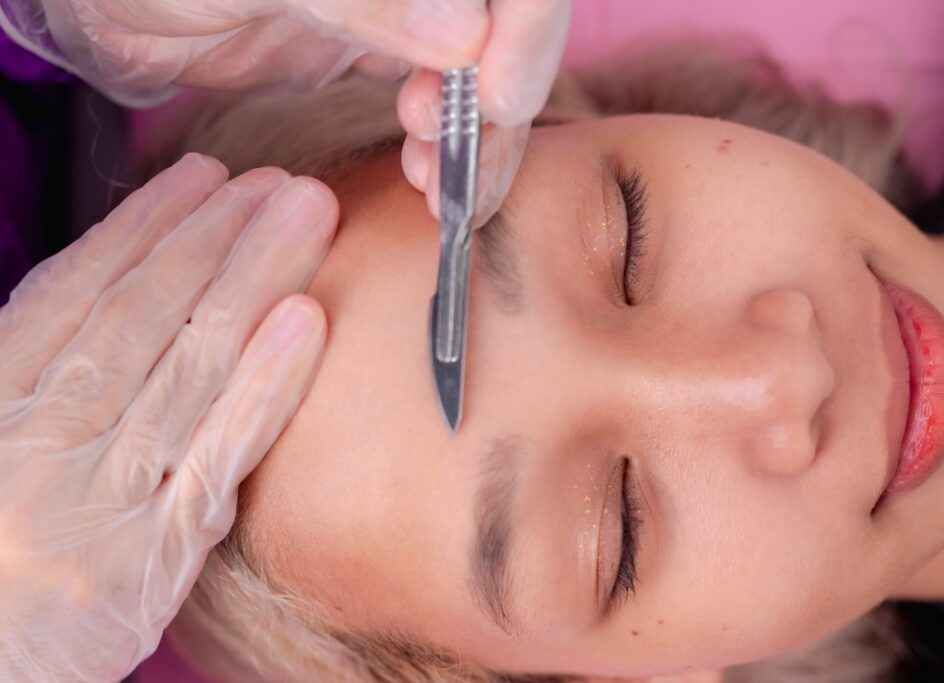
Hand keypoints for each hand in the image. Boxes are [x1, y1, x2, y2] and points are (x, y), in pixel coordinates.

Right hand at [0, 154, 336, 681]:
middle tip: (278, 181)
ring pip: (190, 365)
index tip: (201, 177)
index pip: (76, 293)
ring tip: (303, 215)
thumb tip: (111, 280)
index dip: (144, 227)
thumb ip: (36, 362)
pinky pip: (220, 453)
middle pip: (144, 313)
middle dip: (217, 236)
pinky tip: (305, 320)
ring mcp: (104, 494)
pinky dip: (265, 385)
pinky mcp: (155, 552)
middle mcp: (44, 436)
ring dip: (253, 279)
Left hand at [2, 0, 569, 224]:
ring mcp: (409, 8)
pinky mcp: (388, 50)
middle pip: (511, 30)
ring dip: (478, 135)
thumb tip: (464, 33)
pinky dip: (448, 145)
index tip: (493, 98)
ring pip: (486, 72)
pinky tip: (427, 176)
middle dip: (499, 101)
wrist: (115, 2)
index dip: (525, 33)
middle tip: (453, 161)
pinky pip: (446, 99)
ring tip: (438, 182)